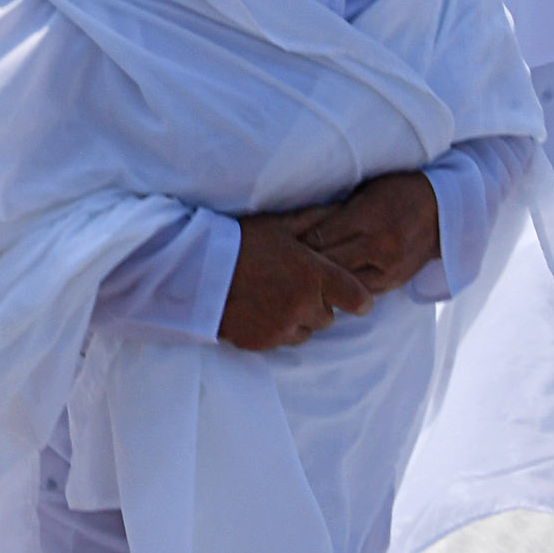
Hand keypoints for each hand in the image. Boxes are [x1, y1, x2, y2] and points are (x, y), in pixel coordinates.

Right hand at [218, 215, 373, 351]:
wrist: (195, 271)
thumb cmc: (238, 241)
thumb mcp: (278, 225)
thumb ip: (313, 221)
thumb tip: (339, 209)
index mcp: (314, 276)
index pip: (358, 299)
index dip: (358, 298)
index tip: (352, 296)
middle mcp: (304, 306)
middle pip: (329, 318)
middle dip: (318, 305)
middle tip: (295, 288)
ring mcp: (282, 328)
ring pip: (305, 333)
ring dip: (298, 321)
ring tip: (275, 301)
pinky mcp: (260, 343)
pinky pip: (279, 342)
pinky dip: (274, 331)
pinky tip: (257, 312)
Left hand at [289, 171, 442, 296]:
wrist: (443, 210)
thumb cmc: (398, 191)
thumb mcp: (366, 192)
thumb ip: (336, 212)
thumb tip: (299, 225)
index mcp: (368, 218)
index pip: (320, 238)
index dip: (296, 243)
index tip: (280, 245)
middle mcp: (379, 246)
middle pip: (327, 264)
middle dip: (304, 266)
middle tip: (282, 267)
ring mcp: (389, 268)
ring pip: (342, 284)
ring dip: (322, 283)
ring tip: (301, 281)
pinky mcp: (395, 283)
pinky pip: (360, 292)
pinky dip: (343, 289)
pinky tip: (327, 288)